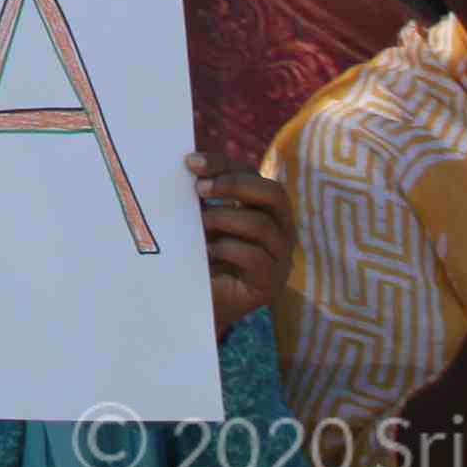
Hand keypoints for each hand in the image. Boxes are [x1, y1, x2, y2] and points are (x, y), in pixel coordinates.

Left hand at [197, 164, 294, 333]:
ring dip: (225, 218)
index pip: (252, 174)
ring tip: (199, 223)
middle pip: (273, 193)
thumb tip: (186, 166)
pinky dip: (228, 249)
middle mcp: (280, 228)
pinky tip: (207, 251)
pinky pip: (256, 257)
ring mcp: (281, 257)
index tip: (190, 163)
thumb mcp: (202, 220)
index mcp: (265, 207)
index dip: (223, 164)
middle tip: (199, 188)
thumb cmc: (201, 255)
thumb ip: (202, 196)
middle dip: (234, 184)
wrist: (199, 303)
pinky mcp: (272, 282)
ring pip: (263, 225)